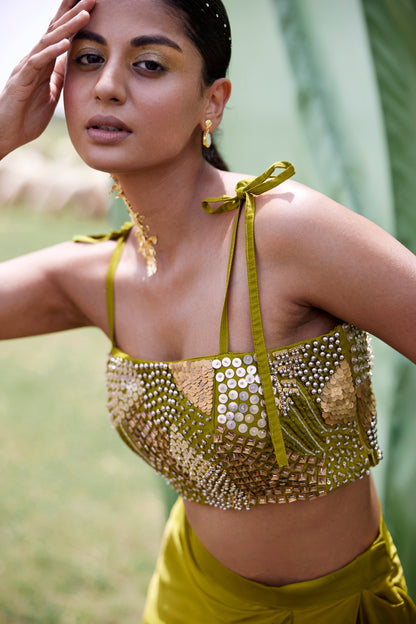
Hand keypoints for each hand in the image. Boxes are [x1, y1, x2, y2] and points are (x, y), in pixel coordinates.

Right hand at [0, 0, 94, 158]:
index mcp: (43, 63)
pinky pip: (37, 62)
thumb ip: (58, 76)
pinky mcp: (22, 80)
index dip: (74, 19)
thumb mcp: (50, 93)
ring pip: (48, 41)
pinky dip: (52, 52)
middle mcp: (34, 60)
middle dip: (73, 13)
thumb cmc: (26, 115)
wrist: (7, 133)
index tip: (90, 4)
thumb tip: (68, 62)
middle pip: (55, 31)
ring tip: (84, 15)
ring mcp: (27, 68)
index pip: (60, 35)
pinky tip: (65, 43)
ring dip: (67, 28)